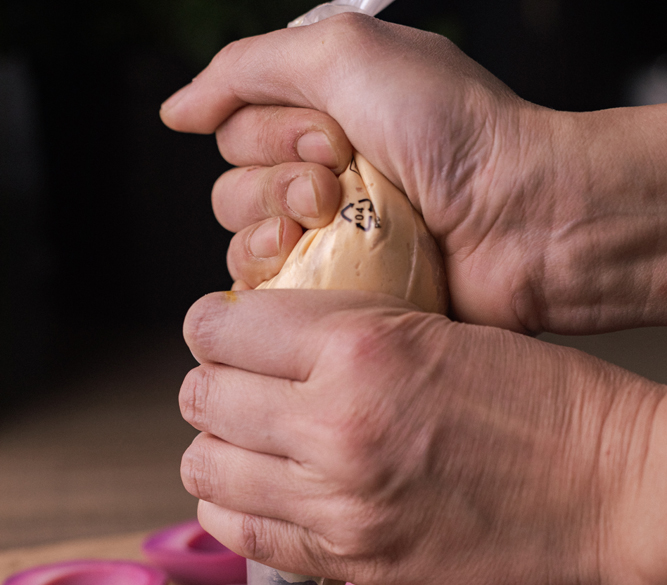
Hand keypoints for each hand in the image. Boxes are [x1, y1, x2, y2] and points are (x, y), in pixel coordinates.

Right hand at [161, 16, 666, 333]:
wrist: (523, 217)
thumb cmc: (454, 129)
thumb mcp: (347, 56)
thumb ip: (248, 68)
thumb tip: (175, 111)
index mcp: (324, 120)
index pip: (237, 131)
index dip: (270, 133)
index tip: (336, 134)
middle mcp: (323, 182)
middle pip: (233, 191)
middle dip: (277, 180)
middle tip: (340, 176)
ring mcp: (335, 245)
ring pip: (245, 245)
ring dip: (276, 228)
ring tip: (336, 218)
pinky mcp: (345, 298)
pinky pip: (272, 297)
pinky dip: (280, 277)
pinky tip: (318, 263)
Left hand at [178, 288, 666, 584]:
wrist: (612, 490)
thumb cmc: (549, 403)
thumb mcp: (444, 329)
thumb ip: (347, 334)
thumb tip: (269, 342)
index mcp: (362, 346)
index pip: (225, 328)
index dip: (216, 325)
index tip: (225, 331)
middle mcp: (335, 425)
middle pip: (203, 396)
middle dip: (212, 384)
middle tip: (238, 384)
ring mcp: (339, 503)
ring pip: (207, 469)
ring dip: (217, 447)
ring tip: (247, 441)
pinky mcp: (355, 561)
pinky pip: (245, 537)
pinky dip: (234, 510)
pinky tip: (258, 493)